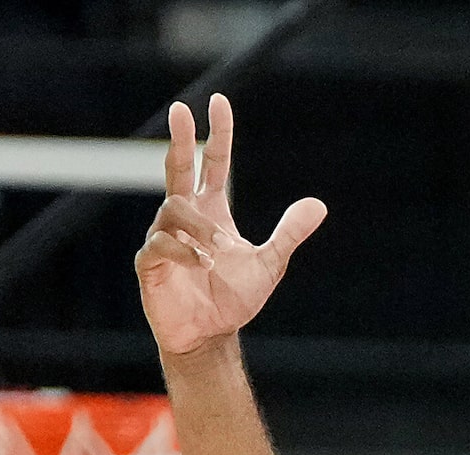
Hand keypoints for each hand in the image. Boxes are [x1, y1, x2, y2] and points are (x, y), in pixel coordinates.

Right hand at [137, 96, 327, 358]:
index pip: (213, 163)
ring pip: (173, 209)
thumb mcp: (269, 264)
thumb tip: (319, 204)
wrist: (210, 336)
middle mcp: (185, 218)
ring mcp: (163, 236)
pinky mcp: (150, 262)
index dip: (217, 134)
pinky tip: (200, 264)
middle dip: (180, 138)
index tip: (218, 102)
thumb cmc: (233, 299)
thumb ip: (289, 233)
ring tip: (216, 254)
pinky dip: (183, 250)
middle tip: (180, 108)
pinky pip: (160, 243)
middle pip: (178, 167)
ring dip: (199, 227)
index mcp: (211, 211)